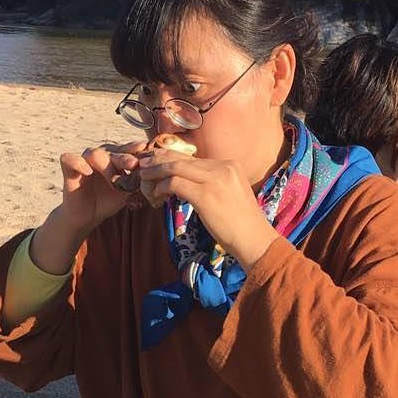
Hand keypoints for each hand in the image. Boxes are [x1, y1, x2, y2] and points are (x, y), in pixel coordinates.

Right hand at [28, 141, 147, 274]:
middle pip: (113, 150)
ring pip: (94, 154)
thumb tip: (158, 175)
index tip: (148, 156)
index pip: (127, 149)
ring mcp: (84, 161)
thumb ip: (138, 181)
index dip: (137, 152)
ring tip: (114, 178)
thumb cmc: (108, 200)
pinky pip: (69, 159)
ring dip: (106, 165)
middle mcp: (100, 155)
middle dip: (124, 157)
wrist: (87, 216)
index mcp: (115, 157)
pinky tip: (87, 172)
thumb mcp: (126, 191)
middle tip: (134, 165)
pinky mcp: (69, 169)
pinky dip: (77, 163)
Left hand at [138, 150, 278, 268]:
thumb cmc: (241, 223)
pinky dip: (161, 187)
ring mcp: (214, 179)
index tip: (157, 162)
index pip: (193, 157)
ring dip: (155, 172)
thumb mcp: (230, 194)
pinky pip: (175, 183)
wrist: (254, 239)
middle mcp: (222, 167)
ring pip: (175, 167)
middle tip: (143, 164)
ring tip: (143, 177)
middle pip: (182, 158)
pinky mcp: (205, 195)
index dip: (172, 158)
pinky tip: (156, 195)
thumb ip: (212, 183)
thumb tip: (186, 182)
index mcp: (229, 165)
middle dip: (159, 160)